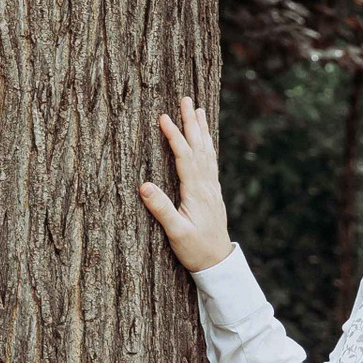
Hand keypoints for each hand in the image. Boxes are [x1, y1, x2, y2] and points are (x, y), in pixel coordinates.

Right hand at [139, 95, 232, 272]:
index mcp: (196, 192)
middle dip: (191, 123)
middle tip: (187, 99)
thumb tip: (144, 186)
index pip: (185, 157)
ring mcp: (212, 188)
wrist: (218, 263)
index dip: (174, 136)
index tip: (164, 117)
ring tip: (198, 109)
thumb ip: (161, 209)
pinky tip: (206, 139)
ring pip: (207, 151)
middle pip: (199, 147)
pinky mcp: (213, 193)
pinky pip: (211, 161)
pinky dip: (207, 145)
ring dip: (201, 130)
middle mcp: (207, 185)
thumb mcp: (176, 233)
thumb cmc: (195, 250)